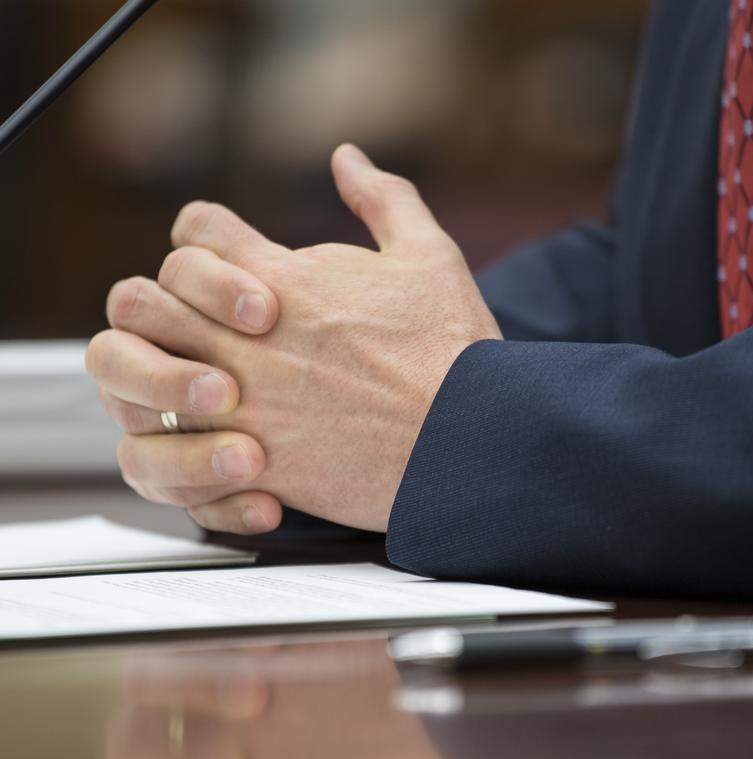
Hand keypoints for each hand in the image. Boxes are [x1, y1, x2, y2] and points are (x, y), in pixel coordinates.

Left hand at [86, 144, 502, 533]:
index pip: (195, 228)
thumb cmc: (454, 351)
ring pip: (140, 376)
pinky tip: (222, 437)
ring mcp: (241, 402)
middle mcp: (245, 338)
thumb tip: (347, 158)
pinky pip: (172, 448)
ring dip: (159, 373)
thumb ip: (382, 199)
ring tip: (198, 382)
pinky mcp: (249, 463)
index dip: (206, 238)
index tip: (230, 262)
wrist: (468, 441)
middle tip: (202, 325)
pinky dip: (185, 439)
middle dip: (166, 304)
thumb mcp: (430, 255)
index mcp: (281, 278)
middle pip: (143, 299)